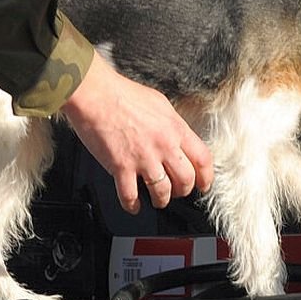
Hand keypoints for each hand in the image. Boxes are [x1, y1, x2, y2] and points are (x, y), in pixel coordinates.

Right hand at [61, 53, 213, 213]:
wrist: (94, 94)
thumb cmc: (122, 94)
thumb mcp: (160, 104)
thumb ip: (173, 124)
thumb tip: (179, 138)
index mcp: (176, 129)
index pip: (203, 159)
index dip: (206, 177)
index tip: (203, 184)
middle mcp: (164, 146)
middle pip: (186, 180)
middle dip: (183, 191)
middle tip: (178, 192)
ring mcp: (143, 158)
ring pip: (162, 192)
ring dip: (161, 200)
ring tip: (157, 200)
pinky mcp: (121, 167)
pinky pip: (130, 195)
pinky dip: (132, 205)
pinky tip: (133, 206)